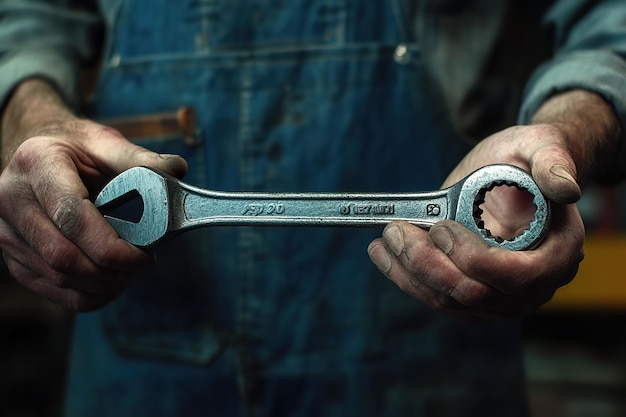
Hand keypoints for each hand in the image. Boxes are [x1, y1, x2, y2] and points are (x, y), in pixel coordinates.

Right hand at [0, 80, 187, 310]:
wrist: (38, 159)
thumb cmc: (75, 150)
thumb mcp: (105, 143)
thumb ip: (140, 158)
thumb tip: (177, 170)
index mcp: (37, 164)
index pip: (73, 217)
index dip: (113, 247)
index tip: (146, 255)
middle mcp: (12, 200)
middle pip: (64, 257)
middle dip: (113, 270)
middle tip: (145, 263)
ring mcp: (7, 233)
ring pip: (59, 278)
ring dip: (105, 284)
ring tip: (133, 269)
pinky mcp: (14, 257)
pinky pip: (54, 291)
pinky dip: (90, 294)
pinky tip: (114, 280)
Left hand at [368, 123, 585, 319]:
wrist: (510, 174)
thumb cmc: (527, 159)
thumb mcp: (541, 145)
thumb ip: (553, 161)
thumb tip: (566, 187)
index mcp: (558, 252)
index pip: (519, 277)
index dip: (475, 259)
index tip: (441, 227)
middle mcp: (533, 285)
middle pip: (476, 295)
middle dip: (428, 265)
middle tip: (396, 231)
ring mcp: (501, 296)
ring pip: (450, 302)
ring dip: (410, 272)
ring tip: (384, 239)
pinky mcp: (471, 295)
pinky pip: (437, 298)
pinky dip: (406, 278)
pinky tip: (383, 253)